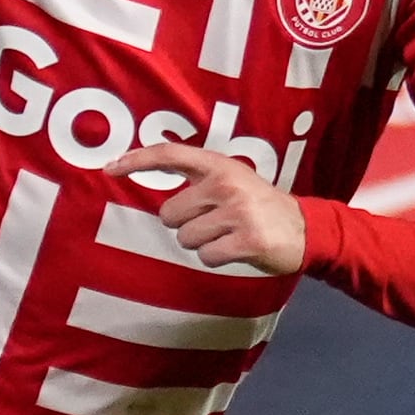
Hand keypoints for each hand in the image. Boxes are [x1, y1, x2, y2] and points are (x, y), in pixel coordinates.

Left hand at [102, 145, 307, 273]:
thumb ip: (198, 178)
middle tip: (216, 223)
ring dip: (203, 244)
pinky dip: (217, 260)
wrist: (305, 228)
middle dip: (186, 225)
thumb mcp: (232, 179)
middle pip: (169, 214)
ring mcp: (237, 212)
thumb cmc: (258, 205)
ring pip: (186, 239)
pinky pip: (207, 257)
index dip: (136, 159)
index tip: (108, 168)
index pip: (169, 154)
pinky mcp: (247, 240)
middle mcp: (225, 184)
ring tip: (229, 236)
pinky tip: (237, 250)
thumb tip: (149, 171)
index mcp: (219, 165)